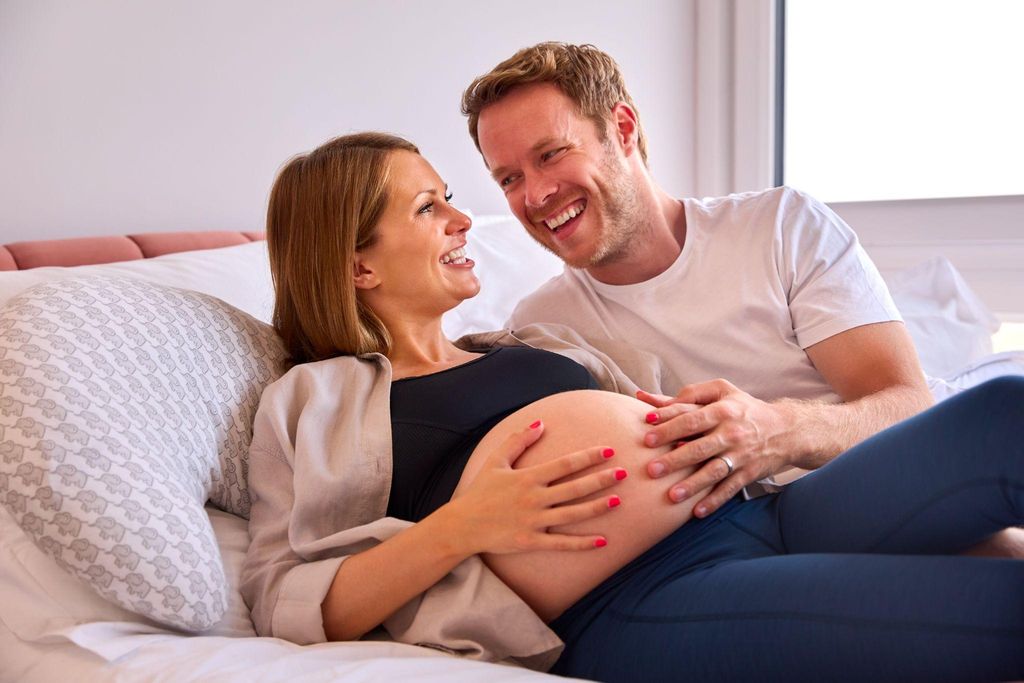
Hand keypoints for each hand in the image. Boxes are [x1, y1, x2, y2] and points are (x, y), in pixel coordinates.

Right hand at [450, 420, 625, 553]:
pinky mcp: (531, 541)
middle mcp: (534, 499)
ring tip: (619, 500)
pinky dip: (583, 543)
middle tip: (624, 472)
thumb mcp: (496, 461)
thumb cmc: (480, 491)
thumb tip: (540, 422)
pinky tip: (602, 540)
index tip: (609, 450)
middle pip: (575, 488)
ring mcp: (534, 521)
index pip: (565, 464)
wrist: (462, 525)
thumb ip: (518, 440)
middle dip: (601, 479)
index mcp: (528, 478)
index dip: (589, 456)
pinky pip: (562, 543)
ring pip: (573, 514)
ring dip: (597, 507)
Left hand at [637, 380, 796, 516]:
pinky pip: (730, 488)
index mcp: (722, 411)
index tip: (646, 435)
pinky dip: (714, 501)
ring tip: (671, 496)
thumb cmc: (744, 408)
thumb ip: (691, 393)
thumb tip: (657, 400)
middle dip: (674, 459)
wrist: (786, 429)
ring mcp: (740, 455)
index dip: (668, 426)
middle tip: (651, 469)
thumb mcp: (722, 390)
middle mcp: (731, 433)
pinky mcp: (748, 473)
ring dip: (693, 485)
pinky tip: (697, 512)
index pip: (691, 419)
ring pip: (713, 471)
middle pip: (699, 447)